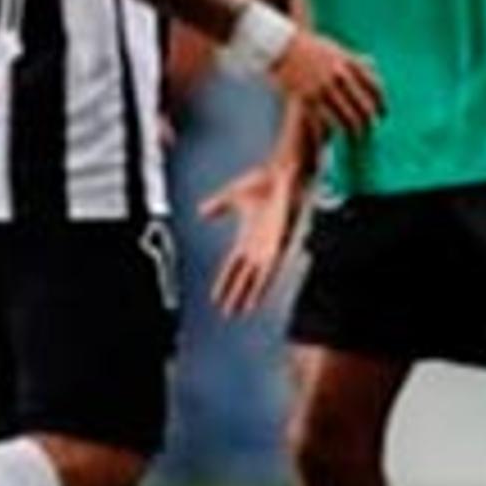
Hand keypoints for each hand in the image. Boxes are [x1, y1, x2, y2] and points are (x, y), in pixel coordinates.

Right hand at [199, 157, 306, 313]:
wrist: (283, 172)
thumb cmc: (264, 181)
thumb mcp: (232, 196)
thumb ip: (218, 206)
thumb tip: (201, 212)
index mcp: (248, 237)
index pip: (233, 266)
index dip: (224, 282)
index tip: (215, 297)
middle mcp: (259, 246)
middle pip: (244, 277)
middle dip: (234, 295)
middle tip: (226, 313)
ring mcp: (270, 245)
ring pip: (258, 278)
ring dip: (249, 295)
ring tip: (240, 312)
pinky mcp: (281, 242)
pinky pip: (272, 268)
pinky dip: (264, 284)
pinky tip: (259, 295)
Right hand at [271, 30, 386, 141]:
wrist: (280, 45)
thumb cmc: (308, 46)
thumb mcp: (336, 48)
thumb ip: (354, 59)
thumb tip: (373, 65)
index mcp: (350, 63)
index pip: (375, 88)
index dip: (382, 104)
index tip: (383, 114)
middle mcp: (340, 77)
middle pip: (364, 107)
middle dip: (370, 123)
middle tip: (371, 133)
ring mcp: (324, 88)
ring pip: (347, 119)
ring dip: (354, 134)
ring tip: (356, 143)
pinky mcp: (307, 98)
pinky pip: (324, 122)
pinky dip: (329, 133)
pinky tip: (331, 141)